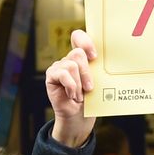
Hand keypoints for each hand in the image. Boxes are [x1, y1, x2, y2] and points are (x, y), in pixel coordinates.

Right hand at [44, 29, 95, 147]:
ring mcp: (59, 66)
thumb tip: (102, 62)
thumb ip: (96, 69)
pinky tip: (71, 95)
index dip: (85, 41)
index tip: (94, 56)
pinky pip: (63, 74)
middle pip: (78, 54)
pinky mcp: (51, 75)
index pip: (78, 37)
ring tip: (79, 96)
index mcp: (82, 57)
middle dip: (86, 72)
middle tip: (89, 88)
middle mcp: (69, 59)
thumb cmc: (90, 100)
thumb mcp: (97, 82)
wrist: (79, 117)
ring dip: (78, 84)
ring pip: (72, 65)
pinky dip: (70, 86)